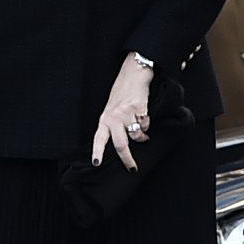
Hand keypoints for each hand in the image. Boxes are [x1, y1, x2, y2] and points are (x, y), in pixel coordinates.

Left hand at [91, 53, 152, 171]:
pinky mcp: (138, 108)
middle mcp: (113, 117)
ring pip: (136, 135)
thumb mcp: (112, 111)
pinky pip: (145, 125)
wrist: (132, 75)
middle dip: (127, 158)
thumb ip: (113, 126)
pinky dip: (147, 124)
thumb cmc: (122, 95)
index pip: (98, 138)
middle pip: (120, 144)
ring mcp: (125, 113)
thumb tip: (120, 146)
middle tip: (132, 167)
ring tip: (140, 130)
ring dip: (142, 136)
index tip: (96, 163)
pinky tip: (143, 116)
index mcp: (104, 119)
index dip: (97, 152)